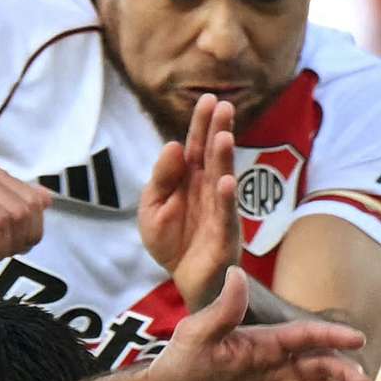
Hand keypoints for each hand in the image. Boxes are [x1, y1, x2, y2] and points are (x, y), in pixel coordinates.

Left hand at [138, 94, 242, 306]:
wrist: (185, 281)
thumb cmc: (172, 242)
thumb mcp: (152, 208)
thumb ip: (161, 178)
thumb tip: (173, 146)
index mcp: (191, 180)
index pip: (197, 146)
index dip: (202, 124)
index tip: (209, 99)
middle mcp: (209, 190)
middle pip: (214, 157)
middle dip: (219, 131)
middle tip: (224, 106)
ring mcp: (220, 212)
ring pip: (223, 181)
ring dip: (225, 160)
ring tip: (224, 137)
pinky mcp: (224, 237)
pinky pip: (227, 217)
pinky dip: (227, 200)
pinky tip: (228, 182)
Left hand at [139, 271, 374, 380]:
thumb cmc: (177, 366)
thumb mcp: (196, 336)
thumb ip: (222, 311)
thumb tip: (237, 273)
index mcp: (266, 342)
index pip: (306, 336)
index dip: (332, 336)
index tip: (358, 338)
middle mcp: (279, 367)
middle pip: (322, 368)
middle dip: (346, 375)